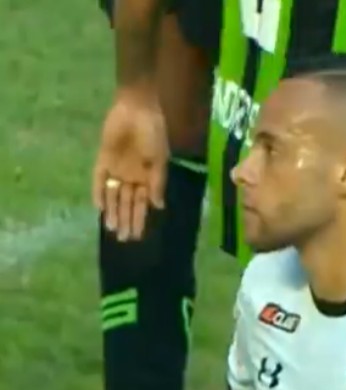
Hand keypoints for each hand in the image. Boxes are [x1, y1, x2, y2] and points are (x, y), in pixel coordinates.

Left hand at [92, 88, 168, 241]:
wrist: (138, 108)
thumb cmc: (154, 133)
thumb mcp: (160, 161)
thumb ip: (158, 184)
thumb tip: (158, 207)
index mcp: (148, 179)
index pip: (142, 205)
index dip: (140, 220)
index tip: (138, 236)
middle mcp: (132, 177)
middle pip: (127, 204)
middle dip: (125, 220)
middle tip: (123, 238)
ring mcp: (117, 169)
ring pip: (113, 195)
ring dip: (112, 211)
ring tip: (110, 228)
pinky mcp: (103, 159)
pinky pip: (99, 178)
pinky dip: (98, 192)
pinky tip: (98, 207)